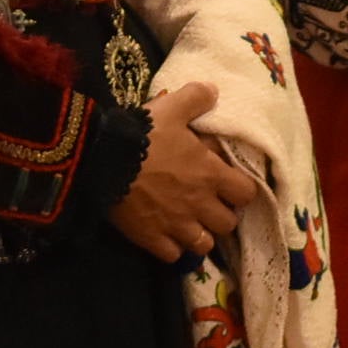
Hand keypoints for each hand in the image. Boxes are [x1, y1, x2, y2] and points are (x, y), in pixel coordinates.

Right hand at [110, 82, 261, 260]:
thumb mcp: (172, 107)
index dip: (240, 190)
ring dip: (199, 235)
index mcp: (211, 174)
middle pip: (227, 224)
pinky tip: (166, 235)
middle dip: (221, 215)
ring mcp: (176, 225)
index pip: (246, 193)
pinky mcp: (151, 239)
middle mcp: (199, 204)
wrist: (102, 159)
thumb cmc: (143, 134)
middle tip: (208, 205)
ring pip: (204, 245)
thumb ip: (197, 98)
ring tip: (189, 224)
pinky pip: (173, 256)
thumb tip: (215, 91)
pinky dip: (172, 249)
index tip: (229, 185)